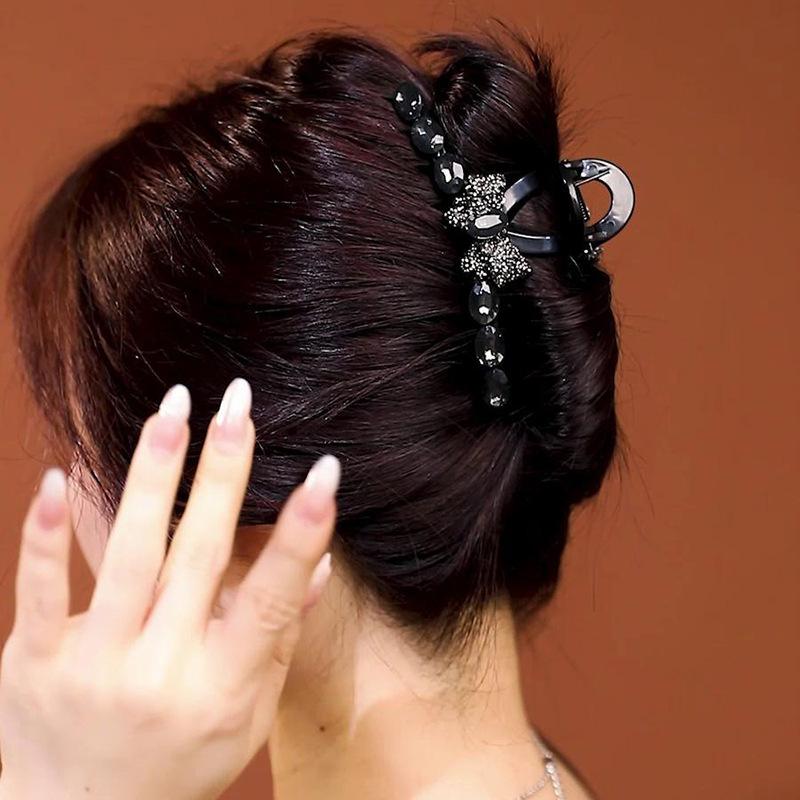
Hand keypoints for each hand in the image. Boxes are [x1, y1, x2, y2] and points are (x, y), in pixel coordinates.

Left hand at [0, 378, 337, 799]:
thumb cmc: (179, 764)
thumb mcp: (244, 718)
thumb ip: (277, 641)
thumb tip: (316, 567)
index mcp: (221, 688)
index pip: (271, 600)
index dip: (299, 534)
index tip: (325, 473)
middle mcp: (160, 674)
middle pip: (197, 557)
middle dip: (222, 473)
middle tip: (239, 406)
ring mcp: (92, 667)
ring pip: (127, 555)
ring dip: (152, 476)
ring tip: (174, 409)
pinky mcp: (33, 664)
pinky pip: (41, 590)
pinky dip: (48, 534)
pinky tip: (61, 476)